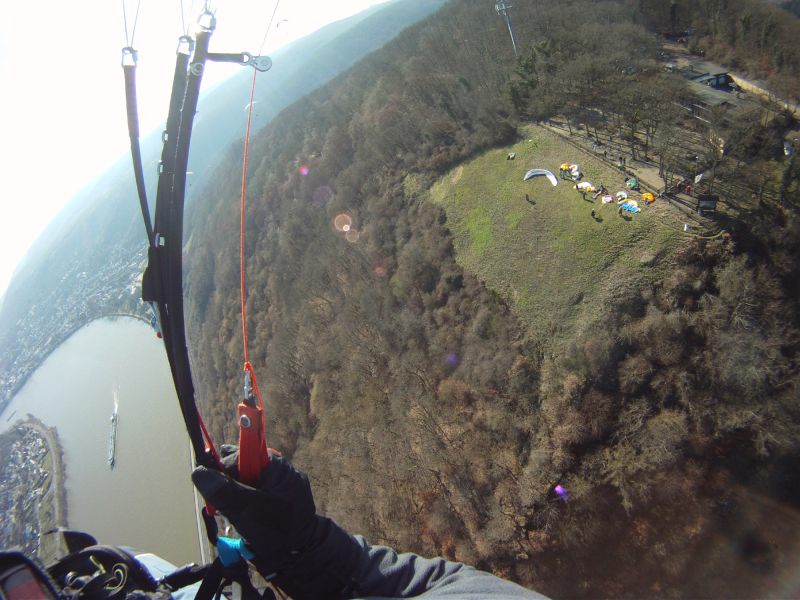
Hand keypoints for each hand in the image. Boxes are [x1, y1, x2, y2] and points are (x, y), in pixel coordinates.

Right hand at [192, 448, 362, 598]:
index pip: (239, 455)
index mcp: (275, 466)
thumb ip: (224, 490)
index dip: (222, 470)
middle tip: (221, 503)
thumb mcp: (246, 511)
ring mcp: (282, 482)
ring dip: (235, 492)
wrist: (302, 553)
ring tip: (233, 512)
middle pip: (243, 464)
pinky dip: (246, 500)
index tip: (215, 491)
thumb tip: (199, 471)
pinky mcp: (282, 495)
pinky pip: (257, 489)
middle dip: (228, 481)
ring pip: (248, 478)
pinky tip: (243, 514)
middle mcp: (280, 468)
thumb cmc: (276, 530)